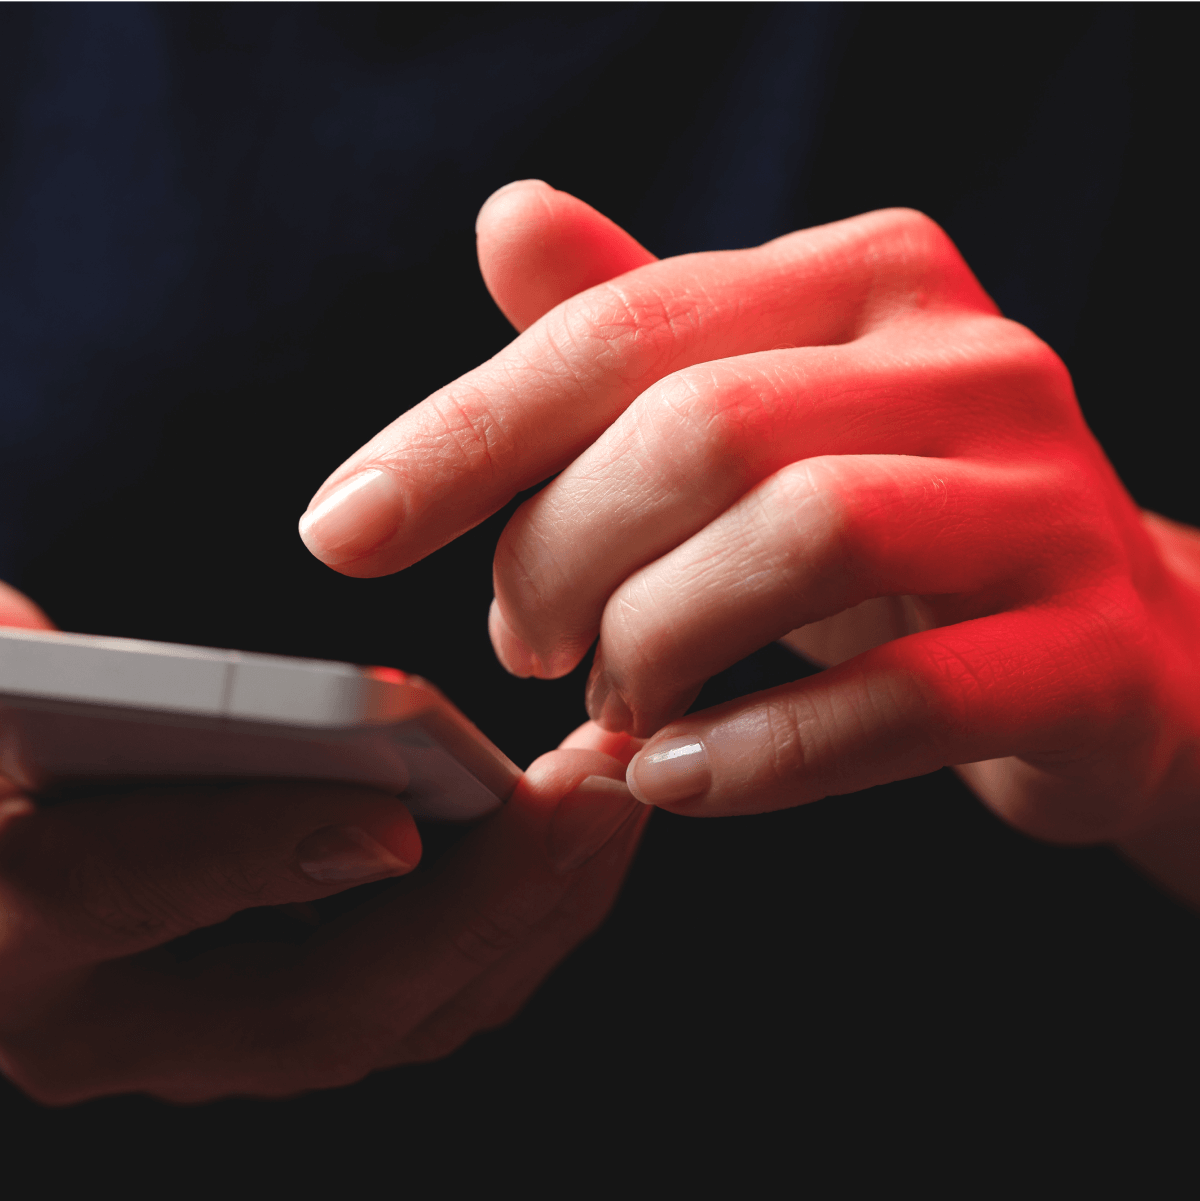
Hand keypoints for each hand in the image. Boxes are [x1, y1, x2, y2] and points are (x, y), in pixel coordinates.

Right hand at [0, 619, 644, 1102]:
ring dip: (531, 911)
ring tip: (614, 799)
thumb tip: (86, 662)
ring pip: (401, 1018)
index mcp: (15, 927)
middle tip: (591, 797)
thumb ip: (30, 692)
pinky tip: (579, 836)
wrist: (9, 838)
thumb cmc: (8, 749)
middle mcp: (117, 1023)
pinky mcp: (290, 1016)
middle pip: (319, 1006)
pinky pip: (428, 996)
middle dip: (480, 904)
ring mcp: (212, 1038)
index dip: (252, 855)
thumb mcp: (2, 702)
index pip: (120, 895)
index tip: (385, 818)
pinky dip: (519, 918)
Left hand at [298, 181, 1199, 905]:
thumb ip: (638, 328)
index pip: (622, 331)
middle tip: (521, 641)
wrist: (1106, 647)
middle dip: (561, 553)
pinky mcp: (1085, 655)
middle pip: (700, 430)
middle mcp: (971, 359)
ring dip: (655, 641)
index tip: (342, 532)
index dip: (464, 434)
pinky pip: (898, 701)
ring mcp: (1044, 506)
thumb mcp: (762, 415)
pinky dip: (756, 752)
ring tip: (611, 700)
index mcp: (868, 279)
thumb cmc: (896, 528)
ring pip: (800, 537)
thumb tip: (507, 219)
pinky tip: (671, 778)